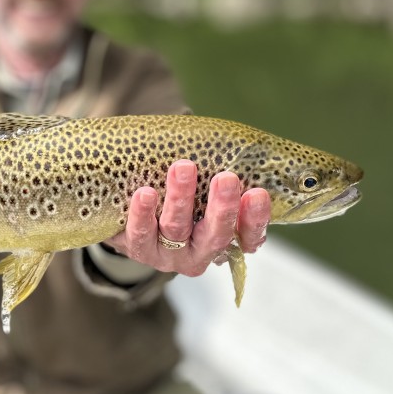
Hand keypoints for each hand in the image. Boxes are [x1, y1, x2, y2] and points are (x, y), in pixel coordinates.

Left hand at [106, 160, 270, 276]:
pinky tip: (145, 193)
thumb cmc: (180, 197)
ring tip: (182, 168)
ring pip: (176, 230)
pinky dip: (143, 214)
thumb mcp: (204, 189)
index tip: (258, 193)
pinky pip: (139, 236)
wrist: (133, 222)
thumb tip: (228, 138)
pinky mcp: (138, 249)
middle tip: (226, 178)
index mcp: (224, 240)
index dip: (255, 219)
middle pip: (215, 236)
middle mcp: (199, 253)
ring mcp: (168, 255)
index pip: (249, 237)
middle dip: (222, 208)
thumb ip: (218, 172)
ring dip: (181, 199)